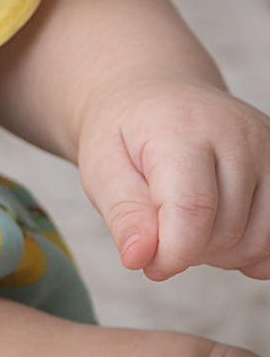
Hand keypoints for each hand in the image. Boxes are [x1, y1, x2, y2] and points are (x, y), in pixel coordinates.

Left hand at [77, 72, 269, 280]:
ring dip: (223, 254)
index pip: (192, 209)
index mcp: (182, 127)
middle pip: (226, 232)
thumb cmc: (127, 132)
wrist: (156, 94)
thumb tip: (139, 258)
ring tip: (189, 225)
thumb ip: (123, 213)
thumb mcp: (102, 165)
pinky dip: (253, 252)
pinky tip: (221, 231)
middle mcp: (235, 133)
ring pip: (260, 242)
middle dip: (191, 250)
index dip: (172, 253)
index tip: (151, 263)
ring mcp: (267, 148)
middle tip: (164, 228)